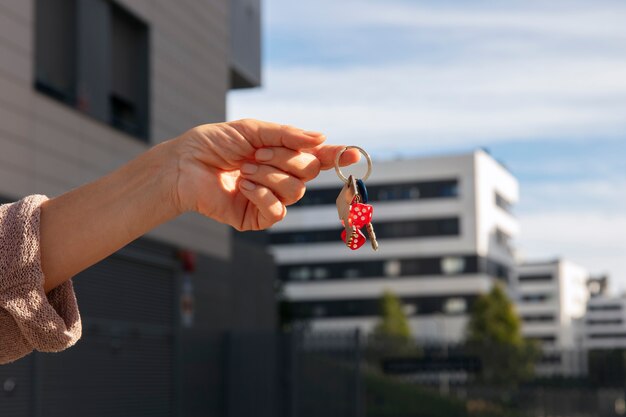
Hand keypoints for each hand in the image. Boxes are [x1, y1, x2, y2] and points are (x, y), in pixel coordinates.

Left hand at [171, 119, 359, 230]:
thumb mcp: (254, 129)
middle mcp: (282, 177)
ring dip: (268, 175)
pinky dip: (260, 194)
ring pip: (295, 190)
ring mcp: (272, 199)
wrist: (185, 164)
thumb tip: (323, 138)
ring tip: (244, 168)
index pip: (318, 157)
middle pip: (309, 172)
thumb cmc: (216, 143)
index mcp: (284, 155)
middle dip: (283, 158)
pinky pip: (278, 210)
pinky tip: (241, 186)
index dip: (337, 155)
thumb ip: (289, 134)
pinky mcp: (258, 218)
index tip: (354, 152)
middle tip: (256, 153)